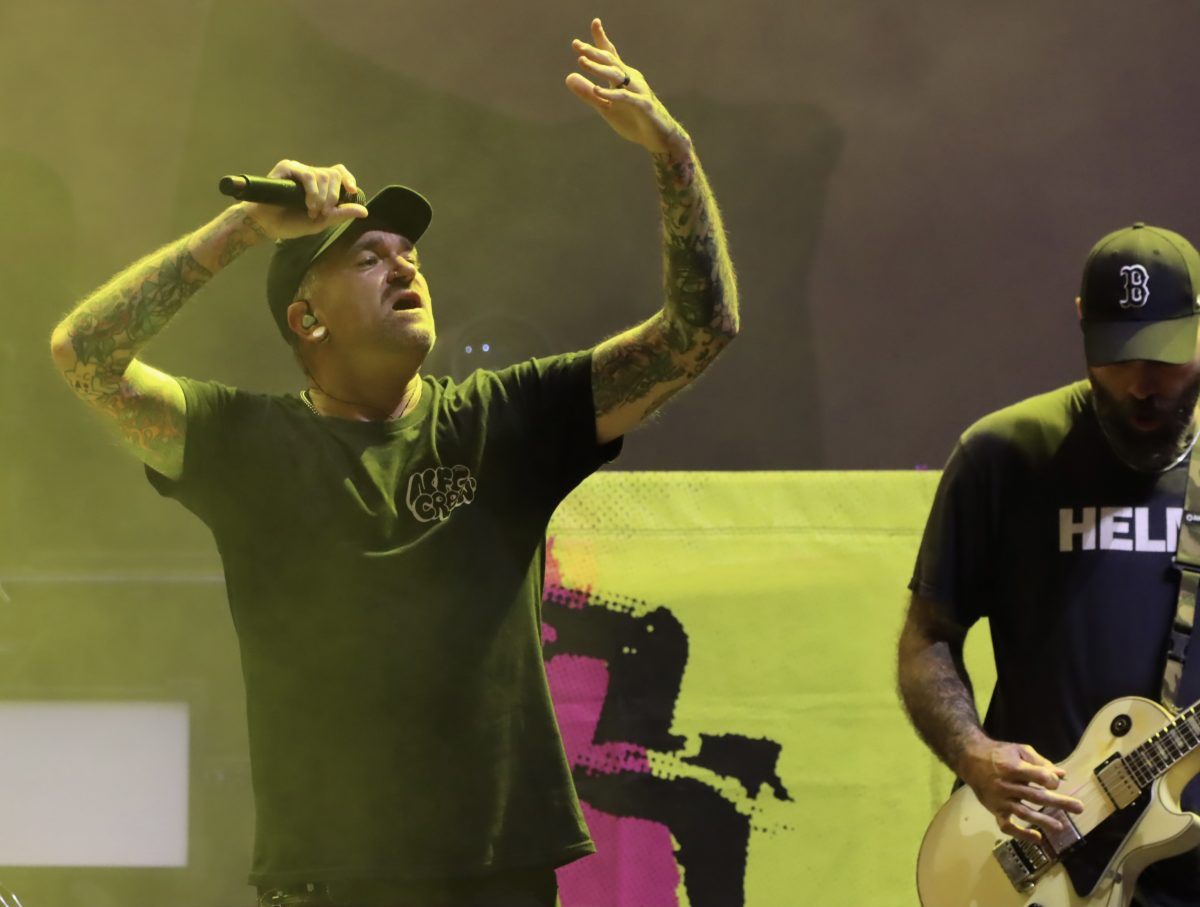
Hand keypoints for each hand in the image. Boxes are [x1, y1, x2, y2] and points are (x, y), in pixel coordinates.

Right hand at [240, 160, 367, 240]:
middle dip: (333, 197)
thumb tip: (364, 211)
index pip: (339, 172)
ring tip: (312, 211)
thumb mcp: (322, 222)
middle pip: (334, 175)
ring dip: (322, 197)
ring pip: (323, 175)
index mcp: (320, 185)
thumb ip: (341, 214)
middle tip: (323, 213)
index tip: (352, 190)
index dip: (348, 179)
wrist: (267, 225)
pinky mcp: (287, 167)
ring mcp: (299, 170)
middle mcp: (311, 175)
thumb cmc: (291, 223)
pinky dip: (313, 191)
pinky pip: (308, 174)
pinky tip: (308, 204)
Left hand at [564, 18, 690, 156]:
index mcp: (622, 78)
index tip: (594, 23)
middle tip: (576, 45)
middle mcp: (631, 79)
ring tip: (582, 62)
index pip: (610, 55)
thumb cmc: (634, 120)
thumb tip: (569, 77)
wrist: (660, 138)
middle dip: (593, 52)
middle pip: (610, 61)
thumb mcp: (606, 108)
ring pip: (617, 75)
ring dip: (599, 68)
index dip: (601, 40)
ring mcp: (638, 91)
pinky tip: (598, 91)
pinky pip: (626, 97)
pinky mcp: (643, 106)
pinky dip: (612, 94)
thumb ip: (588, 94)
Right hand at [959, 738, 1084, 843]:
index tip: (1055, 782)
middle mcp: (1007, 785)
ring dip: (1043, 820)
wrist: (970, 759)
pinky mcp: (995, 810)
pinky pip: (1007, 825)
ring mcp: (1000, 800)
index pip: (1038, 776)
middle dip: (1059, 802)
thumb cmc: (999, 753)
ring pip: (1024, 812)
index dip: (1050, 780)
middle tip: (1079, 808)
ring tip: (1060, 827)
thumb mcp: (1019, 750)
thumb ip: (1041, 762)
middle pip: (1036, 796)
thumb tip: (1062, 776)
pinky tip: (1037, 838)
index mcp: (1013, 767)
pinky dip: (1021, 834)